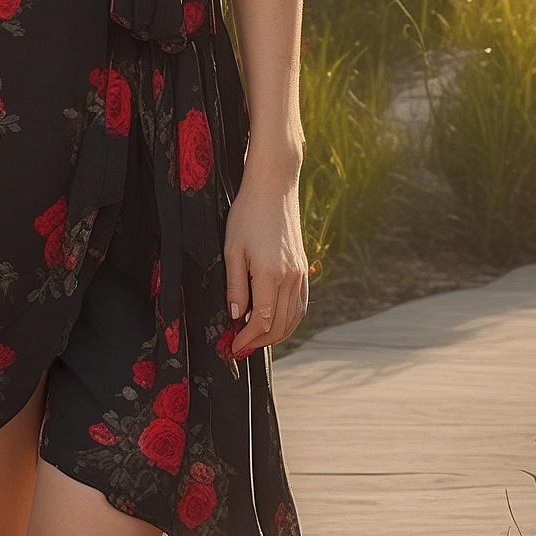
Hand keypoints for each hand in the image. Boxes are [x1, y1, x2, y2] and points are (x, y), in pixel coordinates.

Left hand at [224, 171, 308, 359]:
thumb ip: (234, 285)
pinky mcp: (303, 269)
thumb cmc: (247, 214)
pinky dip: (289, 320)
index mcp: (270, 274)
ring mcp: (300, 274)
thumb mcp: (232, 249)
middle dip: (259, 342)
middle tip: (240, 347)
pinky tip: (276, 323)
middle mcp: (290, 278)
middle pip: (279, 325)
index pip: (261, 321)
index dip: (246, 338)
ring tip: (255, 340)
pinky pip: (301, 305)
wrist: (274, 188)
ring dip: (275, 335)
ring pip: (293, 318)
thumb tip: (235, 315)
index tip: (233, 346)